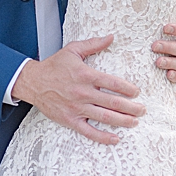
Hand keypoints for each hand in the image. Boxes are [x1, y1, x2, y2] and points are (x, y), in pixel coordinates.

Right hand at [11, 35, 143, 144]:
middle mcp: (83, 93)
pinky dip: (102, 137)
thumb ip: (94, 44)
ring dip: (122, 121)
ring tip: (135, 122)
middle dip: (131, 107)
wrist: (32, 82)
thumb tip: (111, 36)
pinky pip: (88, 131)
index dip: (128, 88)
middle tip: (142, 110)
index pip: (112, 83)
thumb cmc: (54, 65)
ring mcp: (76, 108)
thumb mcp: (73, 50)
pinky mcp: (70, 120)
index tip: (137, 92)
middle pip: (112, 102)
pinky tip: (115, 139)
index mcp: (86, 75)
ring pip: (104, 117)